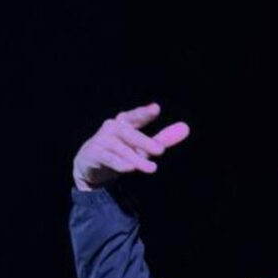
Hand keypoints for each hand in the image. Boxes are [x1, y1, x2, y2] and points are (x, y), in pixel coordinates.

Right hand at [72, 103, 189, 190]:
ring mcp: (101, 140)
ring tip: (152, 168)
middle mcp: (112, 128)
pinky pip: (108, 158)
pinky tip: (130, 168)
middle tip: (161, 151)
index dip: (144, 113)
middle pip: (130, 133)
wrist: (90, 165)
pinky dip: (119, 163)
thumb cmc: (121, 151)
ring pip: (121, 148)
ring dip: (136, 158)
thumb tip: (186, 128)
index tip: (155, 108)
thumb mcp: (142, 145)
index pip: (136, 116)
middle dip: (145, 142)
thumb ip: (163, 138)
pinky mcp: (94, 154)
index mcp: (125, 122)